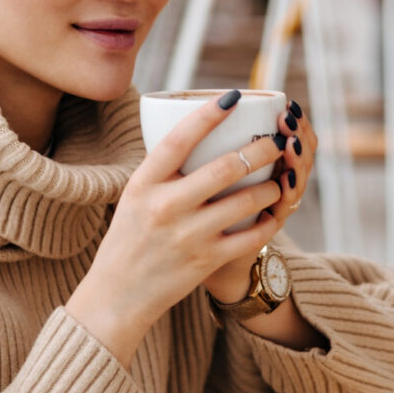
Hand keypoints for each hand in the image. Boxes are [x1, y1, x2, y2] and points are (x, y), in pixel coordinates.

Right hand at [65, 89, 284, 364]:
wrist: (116, 296)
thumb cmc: (128, 240)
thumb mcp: (133, 197)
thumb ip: (162, 172)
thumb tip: (196, 134)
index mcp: (143, 184)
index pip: (178, 140)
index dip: (208, 115)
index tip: (233, 96)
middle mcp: (165, 207)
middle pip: (225, 168)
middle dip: (260, 150)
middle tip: (275, 141)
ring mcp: (187, 236)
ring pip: (246, 201)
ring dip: (270, 186)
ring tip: (277, 179)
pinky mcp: (205, 262)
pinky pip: (251, 237)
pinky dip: (268, 222)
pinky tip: (273, 213)